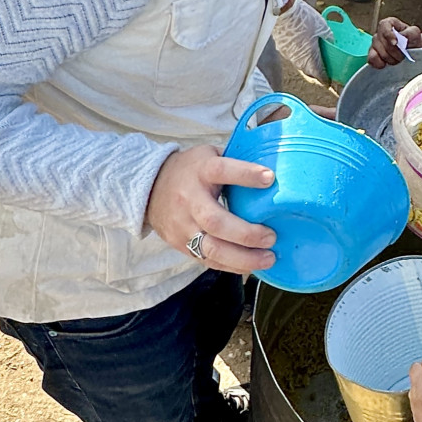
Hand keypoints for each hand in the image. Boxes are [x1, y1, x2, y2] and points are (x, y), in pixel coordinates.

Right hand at [145, 145, 275, 274]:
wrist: (149, 188)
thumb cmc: (190, 170)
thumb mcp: (209, 155)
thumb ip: (235, 160)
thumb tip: (273, 168)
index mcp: (200, 171)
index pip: (222, 171)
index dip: (245, 175)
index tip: (270, 178)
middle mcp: (189, 200)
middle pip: (216, 221)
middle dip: (247, 233)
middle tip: (271, 236)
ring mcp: (183, 225)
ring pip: (211, 249)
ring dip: (243, 258)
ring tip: (268, 258)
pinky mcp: (180, 244)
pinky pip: (207, 261)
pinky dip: (232, 266)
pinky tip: (251, 265)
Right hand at [368, 15, 421, 68]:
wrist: (413, 51)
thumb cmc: (412, 40)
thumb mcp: (415, 33)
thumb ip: (410, 33)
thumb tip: (402, 37)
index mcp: (389, 23)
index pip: (384, 26)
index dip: (388, 35)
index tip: (396, 43)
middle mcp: (379, 33)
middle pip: (382, 43)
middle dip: (394, 51)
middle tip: (403, 55)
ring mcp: (374, 44)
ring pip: (377, 52)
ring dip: (390, 59)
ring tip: (398, 59)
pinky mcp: (372, 55)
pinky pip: (371, 59)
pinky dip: (379, 63)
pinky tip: (386, 64)